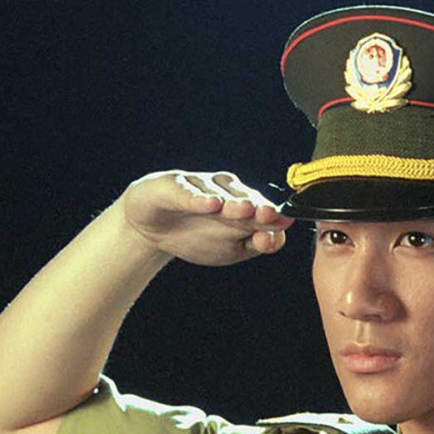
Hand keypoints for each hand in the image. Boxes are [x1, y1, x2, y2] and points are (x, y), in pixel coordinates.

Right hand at [121, 170, 293, 265]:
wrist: (152, 227)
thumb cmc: (196, 235)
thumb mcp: (230, 248)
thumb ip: (255, 243)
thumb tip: (277, 239)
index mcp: (245, 206)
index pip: (263, 211)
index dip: (273, 220)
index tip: (281, 228)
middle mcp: (227, 191)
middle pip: (245, 199)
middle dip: (257, 207)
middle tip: (268, 214)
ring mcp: (200, 186)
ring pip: (220, 194)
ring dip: (232, 202)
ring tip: (242, 209)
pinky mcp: (174, 186)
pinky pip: (187, 193)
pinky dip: (198, 199)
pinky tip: (208, 204)